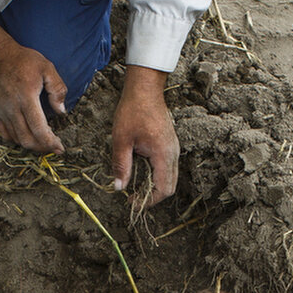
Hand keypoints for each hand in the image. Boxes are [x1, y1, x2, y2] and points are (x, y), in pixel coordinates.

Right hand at [0, 14, 65, 153]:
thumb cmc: (23, 60)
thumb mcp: (47, 68)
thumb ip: (58, 89)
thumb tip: (61, 111)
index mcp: (27, 98)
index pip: (38, 130)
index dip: (50, 143)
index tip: (60, 148)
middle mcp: (13, 109)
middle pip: (27, 140)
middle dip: (43, 148)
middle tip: (54, 146)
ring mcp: (2, 112)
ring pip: (17, 140)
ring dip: (32, 145)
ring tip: (43, 141)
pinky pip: (6, 134)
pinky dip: (18, 140)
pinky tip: (28, 136)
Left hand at [111, 66, 177, 208]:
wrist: (145, 89)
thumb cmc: (133, 111)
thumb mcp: (121, 140)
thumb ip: (121, 166)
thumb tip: (119, 187)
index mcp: (163, 154)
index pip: (163, 189)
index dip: (149, 201)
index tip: (132, 203)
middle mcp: (173, 153)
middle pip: (170, 187)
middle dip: (153, 197)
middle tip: (133, 198)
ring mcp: (174, 148)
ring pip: (170, 177)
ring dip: (155, 186)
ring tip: (136, 186)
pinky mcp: (170, 144)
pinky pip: (168, 167)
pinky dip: (157, 175)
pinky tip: (141, 171)